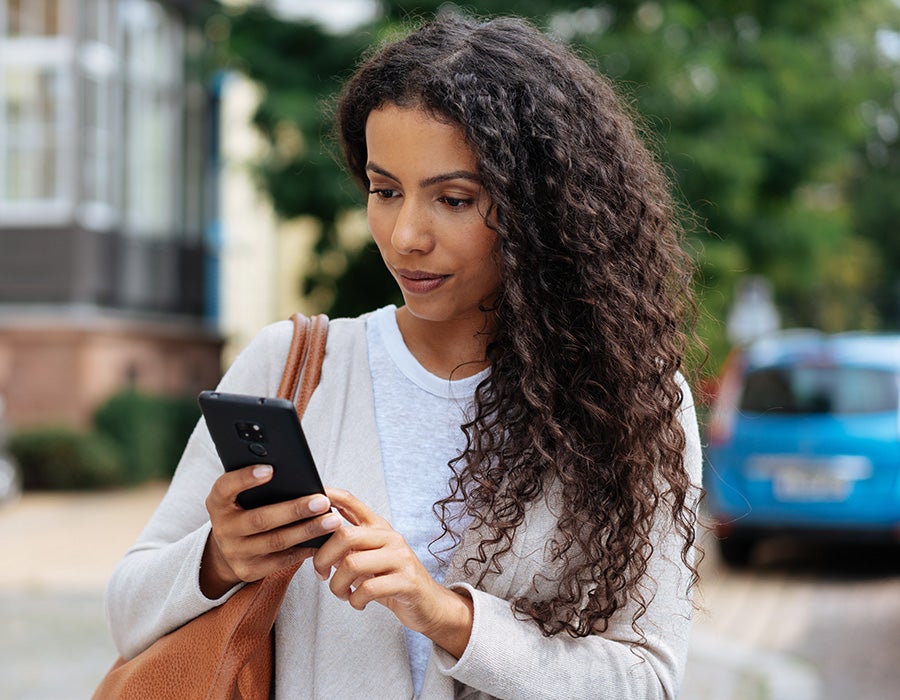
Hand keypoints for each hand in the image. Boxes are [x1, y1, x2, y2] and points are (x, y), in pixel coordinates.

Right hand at [200, 464, 342, 597]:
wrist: (228, 548)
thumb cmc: (244, 509)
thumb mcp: (240, 495)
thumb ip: (258, 484)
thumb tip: (295, 471)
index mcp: (217, 502)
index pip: (225, 487)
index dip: (244, 478)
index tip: (270, 469)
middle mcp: (223, 529)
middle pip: (260, 519)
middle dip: (295, 510)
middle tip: (322, 501)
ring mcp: (234, 552)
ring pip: (276, 542)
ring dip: (307, 531)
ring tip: (332, 521)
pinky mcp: (248, 570)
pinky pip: (282, 560)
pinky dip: (305, 549)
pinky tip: (323, 539)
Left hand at [312, 488, 473, 657]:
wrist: (428, 604)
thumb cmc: (391, 580)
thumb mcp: (370, 558)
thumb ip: (348, 546)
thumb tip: (313, 537)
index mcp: (379, 527)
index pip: (351, 502)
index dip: (330, 496)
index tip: (311, 497)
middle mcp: (390, 537)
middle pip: (344, 535)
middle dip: (323, 558)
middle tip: (321, 575)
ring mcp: (400, 558)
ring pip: (352, 564)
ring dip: (337, 586)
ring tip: (341, 593)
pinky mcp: (406, 581)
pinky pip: (368, 589)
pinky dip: (355, 600)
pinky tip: (357, 603)